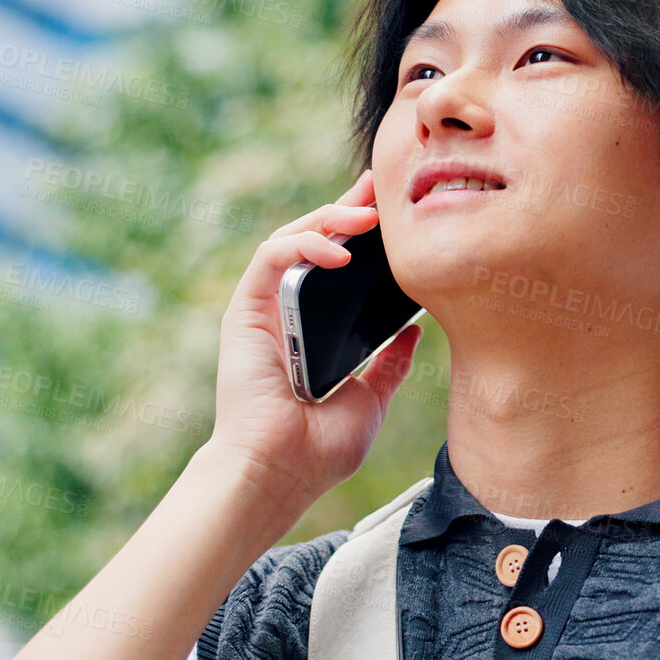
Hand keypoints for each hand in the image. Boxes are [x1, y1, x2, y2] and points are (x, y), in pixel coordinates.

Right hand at [207, 168, 422, 505]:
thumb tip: (415, 331)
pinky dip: (304, 245)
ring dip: (328, 217)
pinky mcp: (244, 310)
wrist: (279, 473)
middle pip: (314, 241)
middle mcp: (286, 312)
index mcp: (313, 329)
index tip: (393, 209)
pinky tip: (339, 251)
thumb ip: (389, 362)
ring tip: (367, 213)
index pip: (336, 266)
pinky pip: (270, 258)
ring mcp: (263, 308)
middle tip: (378, 186)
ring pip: (290, 238)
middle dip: (346, 206)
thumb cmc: (318, 449)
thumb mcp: (371, 399)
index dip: (360, 232)